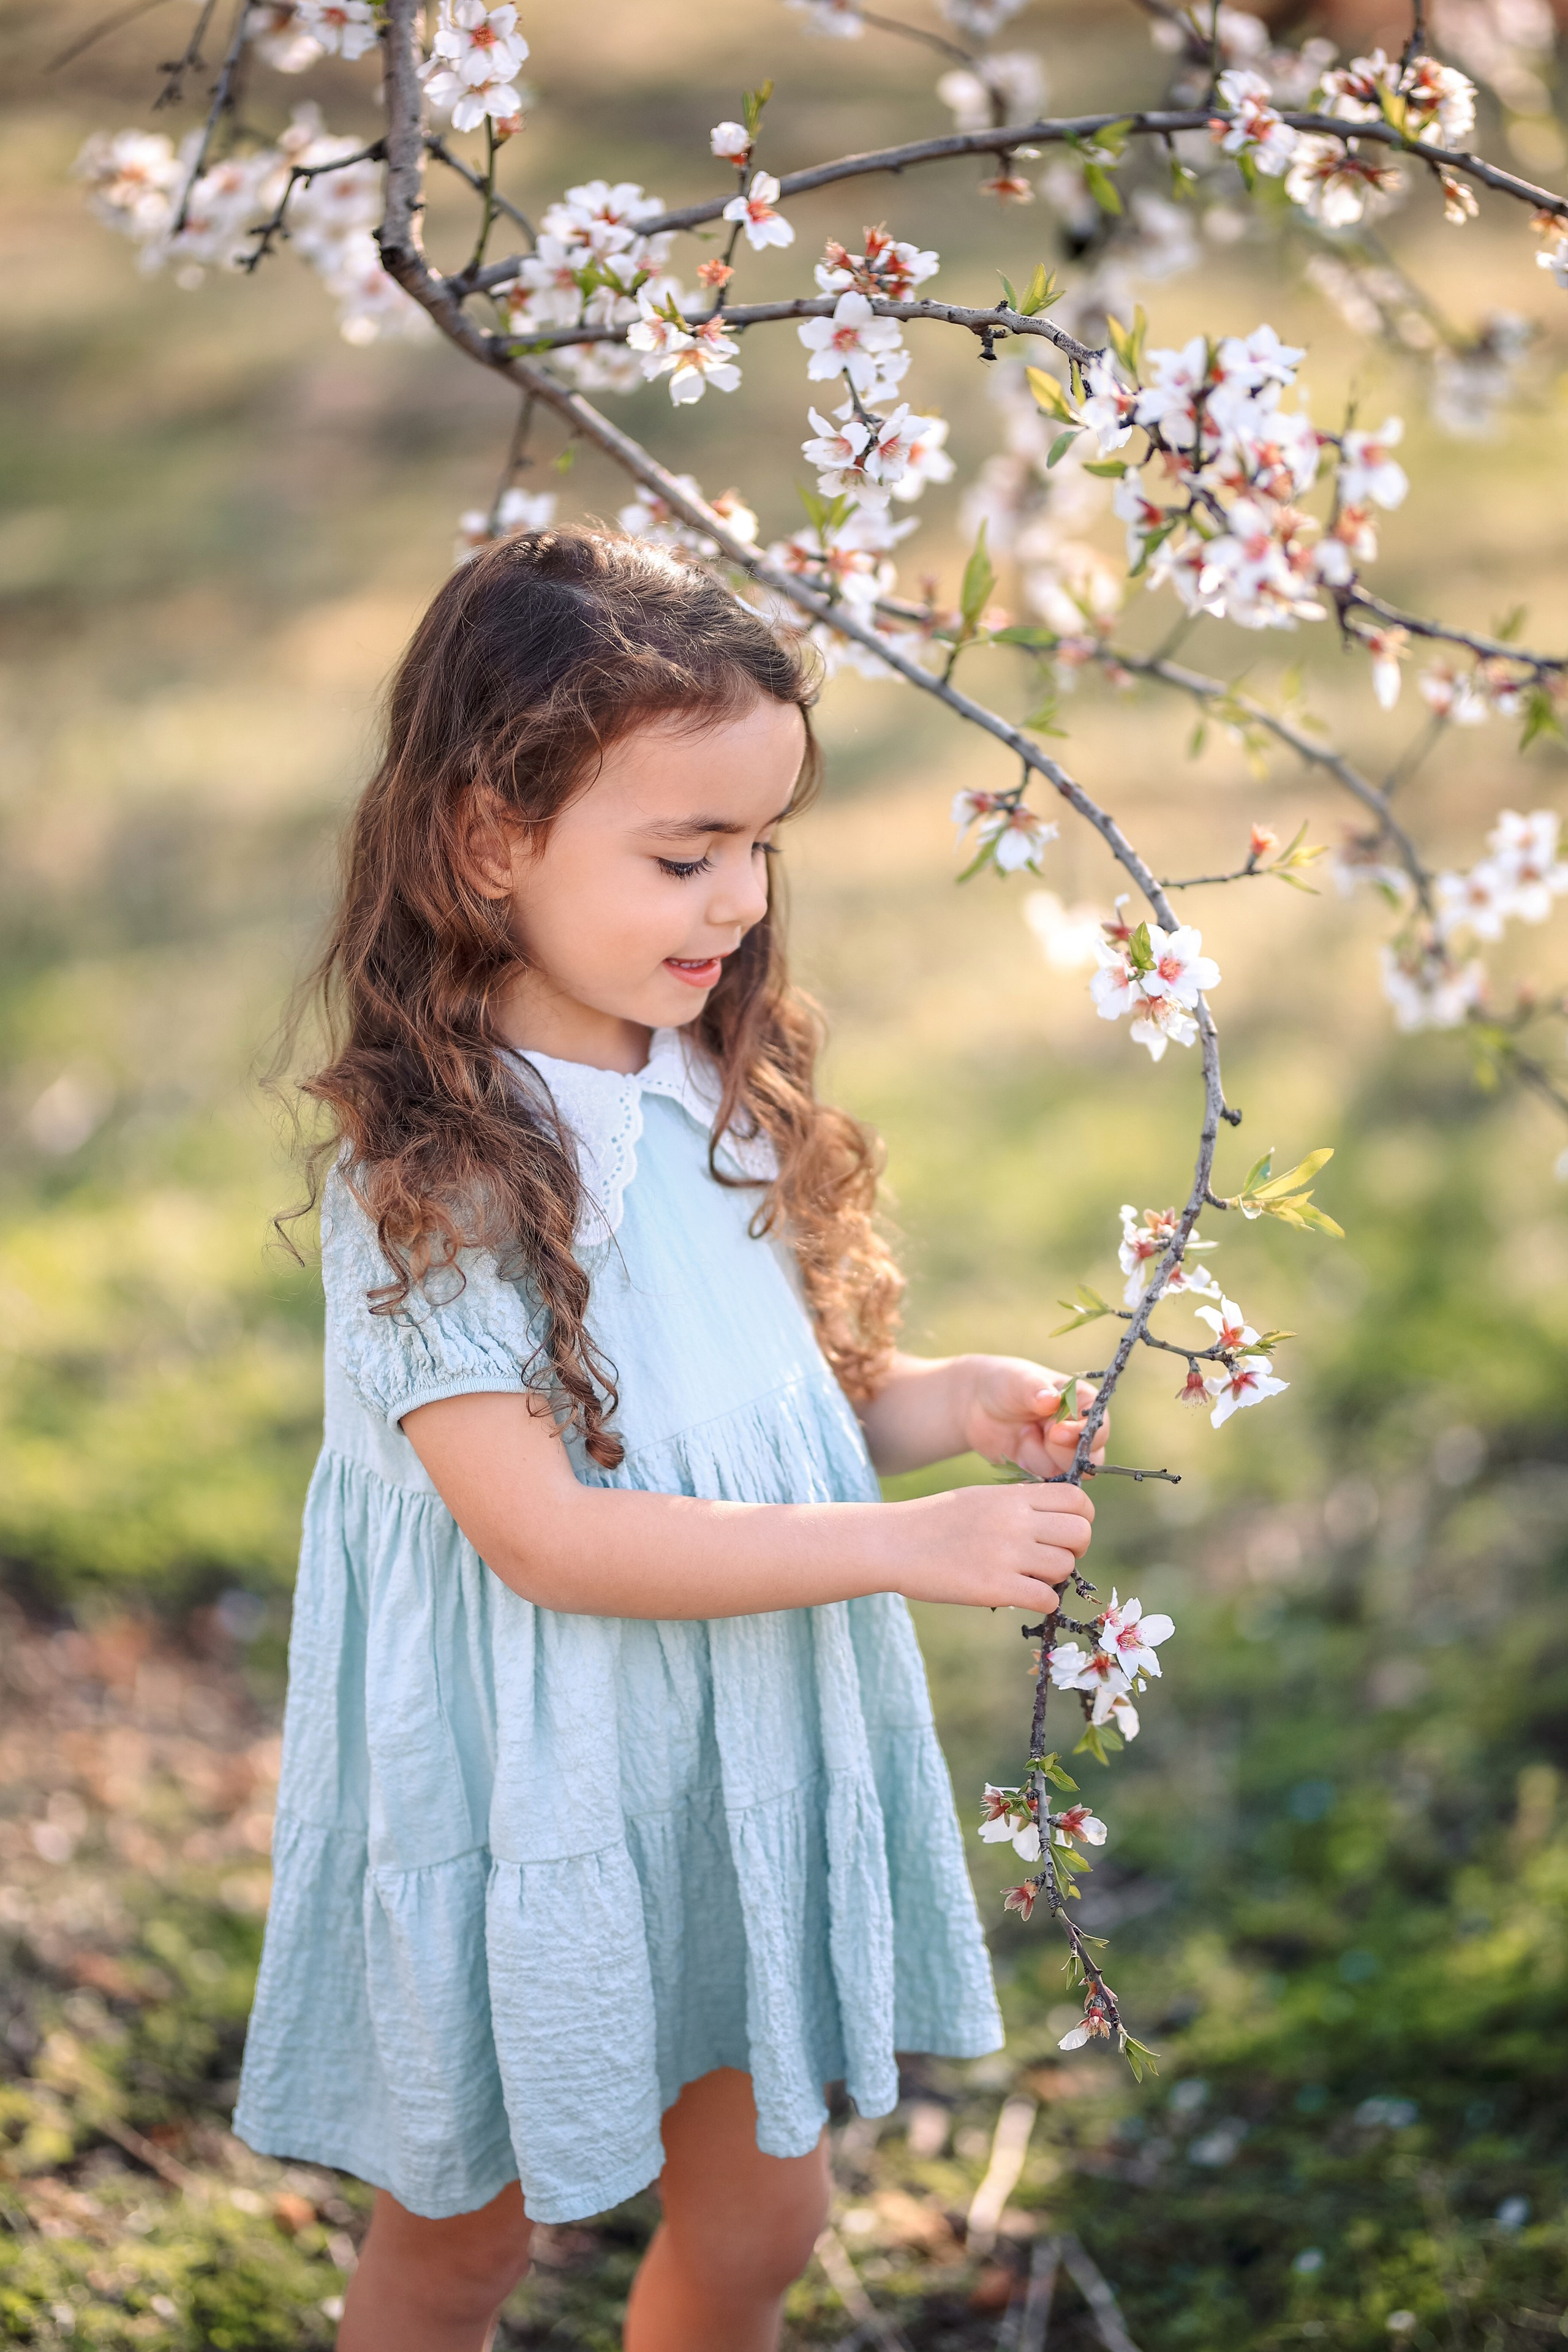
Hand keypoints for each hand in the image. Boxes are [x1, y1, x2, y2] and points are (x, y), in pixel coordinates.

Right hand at [886, 1480, 1095, 1611]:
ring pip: (1065, 1568)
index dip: (1081, 1519)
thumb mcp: (980, 1498)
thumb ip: (1019, 1505)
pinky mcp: (995, 1587)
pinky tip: (1021, 1597)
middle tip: (1050, 1559)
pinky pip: (1046, 1599)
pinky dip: (1041, 1602)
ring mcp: (1007, 1554)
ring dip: (1054, 1578)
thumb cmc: (935, 1522)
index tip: (1062, 1533)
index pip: (1078, 1500)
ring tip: (1028, 1578)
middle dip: (1074, 1550)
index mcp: (1012, 1497)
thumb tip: (1057, 1521)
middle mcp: (1016, 1521)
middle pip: (1080, 1534)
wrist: (892, 1543)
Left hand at [959, 1354, 1109, 1479]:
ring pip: (1067, 1474)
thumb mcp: (1019, 1380)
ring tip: (1022, 1433)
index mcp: (1083, 1404)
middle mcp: (1078, 1431)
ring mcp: (1061, 1454)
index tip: (1054, 1432)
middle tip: (1034, 1431)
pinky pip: (1044, 1483)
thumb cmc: (1006, 1383)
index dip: (1081, 1433)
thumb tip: (1051, 1400)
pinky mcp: (1043, 1471)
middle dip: (1060, 1452)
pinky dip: (1028, 1470)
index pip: (1099, 1426)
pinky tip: (1015, 1449)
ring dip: (1039, 1457)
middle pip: (1091, 1458)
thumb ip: (1036, 1390)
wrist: (976, 1404)